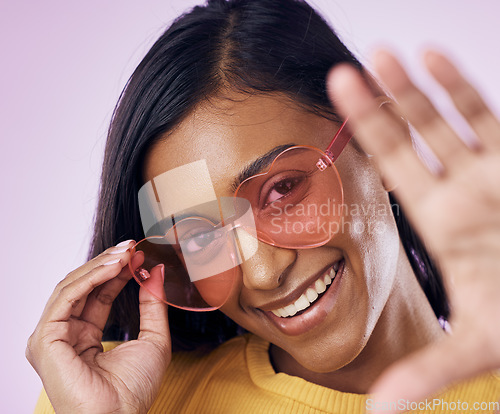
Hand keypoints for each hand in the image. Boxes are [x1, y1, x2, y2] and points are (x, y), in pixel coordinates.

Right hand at [26, 241, 169, 412]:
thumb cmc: (134, 390)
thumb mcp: (153, 338)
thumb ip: (152, 304)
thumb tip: (155, 271)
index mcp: (84, 336)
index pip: (98, 293)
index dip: (117, 272)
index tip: (138, 255)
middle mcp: (64, 334)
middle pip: (82, 286)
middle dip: (108, 263)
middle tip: (132, 247)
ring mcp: (52, 337)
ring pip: (72, 287)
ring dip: (100, 266)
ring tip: (126, 253)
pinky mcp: (45, 340)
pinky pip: (67, 297)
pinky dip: (91, 278)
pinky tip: (114, 268)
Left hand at [328, 51, 499, 410]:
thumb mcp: (479, 345)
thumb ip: (427, 369)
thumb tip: (376, 411)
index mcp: (439, 219)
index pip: (391, 169)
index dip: (362, 138)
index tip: (332, 111)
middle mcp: (458, 188)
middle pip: (410, 136)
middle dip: (380, 104)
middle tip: (343, 72)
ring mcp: (491, 169)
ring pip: (447, 117)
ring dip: (416, 87)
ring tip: (384, 55)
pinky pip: (487, 116)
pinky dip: (462, 88)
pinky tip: (435, 59)